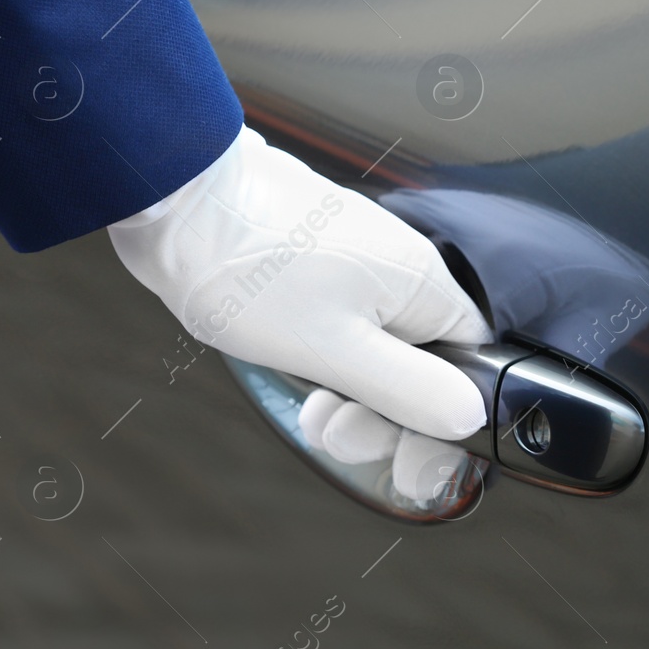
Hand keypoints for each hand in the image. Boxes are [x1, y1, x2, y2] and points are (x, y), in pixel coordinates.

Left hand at [108, 125, 492, 484]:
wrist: (175, 194)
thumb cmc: (248, 267)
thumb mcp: (333, 348)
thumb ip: (409, 387)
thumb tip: (471, 417)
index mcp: (423, 286)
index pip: (473, 365)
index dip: (441, 418)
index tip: (403, 454)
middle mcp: (402, 270)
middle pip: (423, 365)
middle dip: (381, 413)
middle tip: (333, 429)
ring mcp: (361, 264)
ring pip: (379, 350)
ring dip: (347, 393)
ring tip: (307, 407)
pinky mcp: (322, 263)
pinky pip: (346, 327)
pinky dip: (325, 360)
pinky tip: (293, 374)